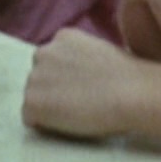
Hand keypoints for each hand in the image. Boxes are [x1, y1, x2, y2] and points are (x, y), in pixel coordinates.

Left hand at [22, 28, 138, 139]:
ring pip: (34, 97)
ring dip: (49, 107)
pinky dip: (44, 124)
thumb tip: (77, 77)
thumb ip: (81, 59)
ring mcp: (35, 77)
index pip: (52, 60)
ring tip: (77, 113)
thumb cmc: (128, 79)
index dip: (64, 78)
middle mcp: (43, 52)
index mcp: (63, 37)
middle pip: (39, 78)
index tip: (81, 88)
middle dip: (53, 90)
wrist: (130, 93)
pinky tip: (68, 122)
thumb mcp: (101, 53)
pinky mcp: (32, 102)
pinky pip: (30, 118)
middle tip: (79, 103)